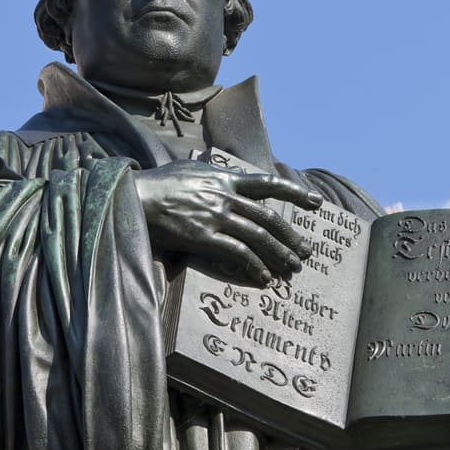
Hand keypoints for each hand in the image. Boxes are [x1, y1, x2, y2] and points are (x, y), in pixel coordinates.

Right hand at [133, 161, 322, 284]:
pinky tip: (265, 278)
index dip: (294, 193)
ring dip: (279, 254)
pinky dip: (255, 266)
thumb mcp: (190, 170)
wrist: (134, 196)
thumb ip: (211, 176)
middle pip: (268, 218)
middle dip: (291, 236)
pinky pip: (238, 254)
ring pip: (258, 237)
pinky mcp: (204, 237)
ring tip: (292, 268)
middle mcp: (225, 197)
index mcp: (224, 179)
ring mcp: (216, 217)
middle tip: (306, 251)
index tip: (315, 202)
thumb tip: (222, 177)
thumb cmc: (158, 184)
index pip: (267, 184)